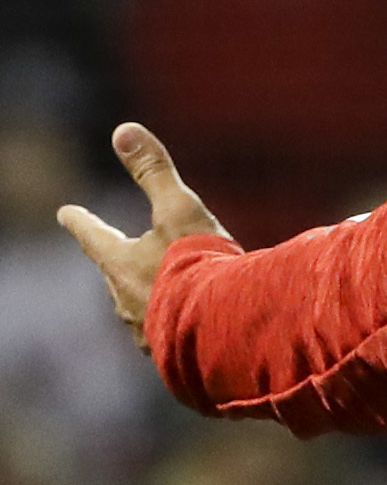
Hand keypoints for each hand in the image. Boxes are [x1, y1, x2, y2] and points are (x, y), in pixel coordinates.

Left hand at [58, 123, 230, 352]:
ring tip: (169, 291)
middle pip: (115, 275)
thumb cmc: (198, 262)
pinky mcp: (168, 354)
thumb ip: (153, 171)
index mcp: (120, 262)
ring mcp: (144, 330)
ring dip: (150, 295)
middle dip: (120, 263)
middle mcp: (124, 298)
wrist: (224, 325)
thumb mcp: (179, 208)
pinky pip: (164, 332)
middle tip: (125, 254)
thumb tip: (123, 130)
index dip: (81, 222)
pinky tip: (191, 324)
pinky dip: (173, 321)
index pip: (93, 235)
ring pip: (139, 306)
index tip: (65, 212)